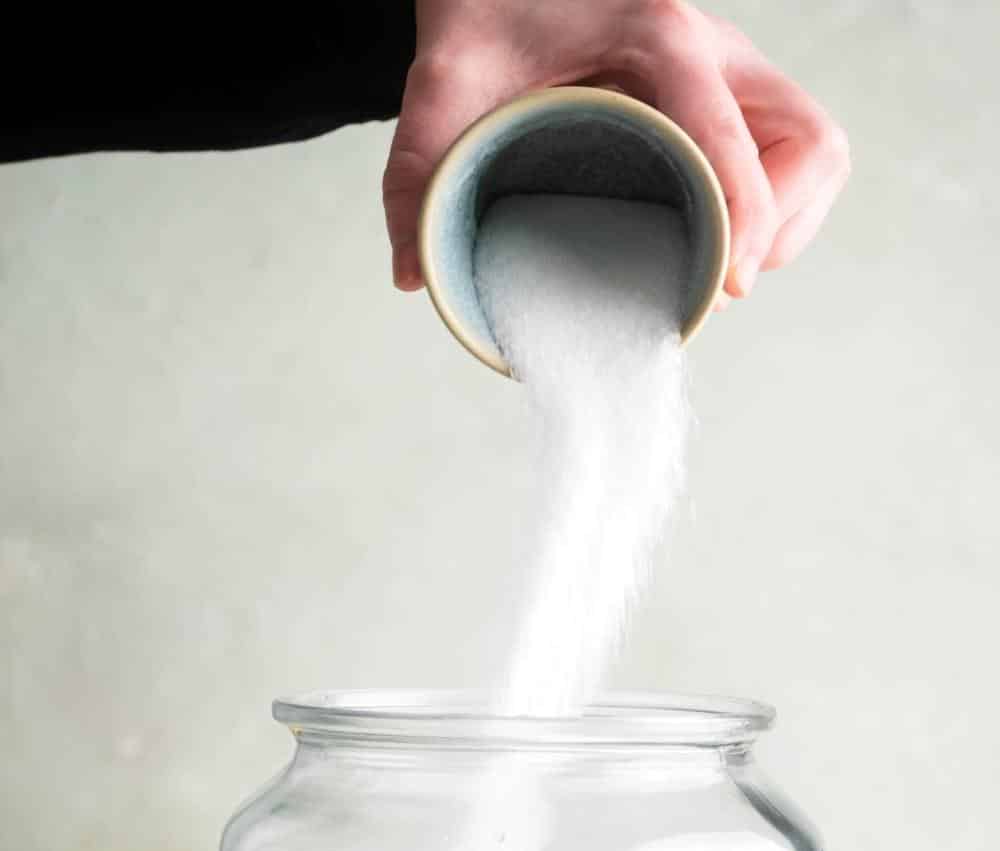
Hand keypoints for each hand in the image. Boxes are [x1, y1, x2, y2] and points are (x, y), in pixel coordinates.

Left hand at [383, 0, 849, 300]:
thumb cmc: (488, 8)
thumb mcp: (443, 80)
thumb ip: (417, 172)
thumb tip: (410, 275)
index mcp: (661, 37)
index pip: (733, 132)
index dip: (747, 217)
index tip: (731, 287)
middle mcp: (715, 49)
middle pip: (811, 144)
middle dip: (779, 226)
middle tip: (720, 278)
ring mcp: (732, 70)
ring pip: (816, 149)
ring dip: (788, 219)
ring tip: (724, 263)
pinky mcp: (731, 91)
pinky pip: (795, 151)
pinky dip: (776, 204)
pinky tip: (721, 234)